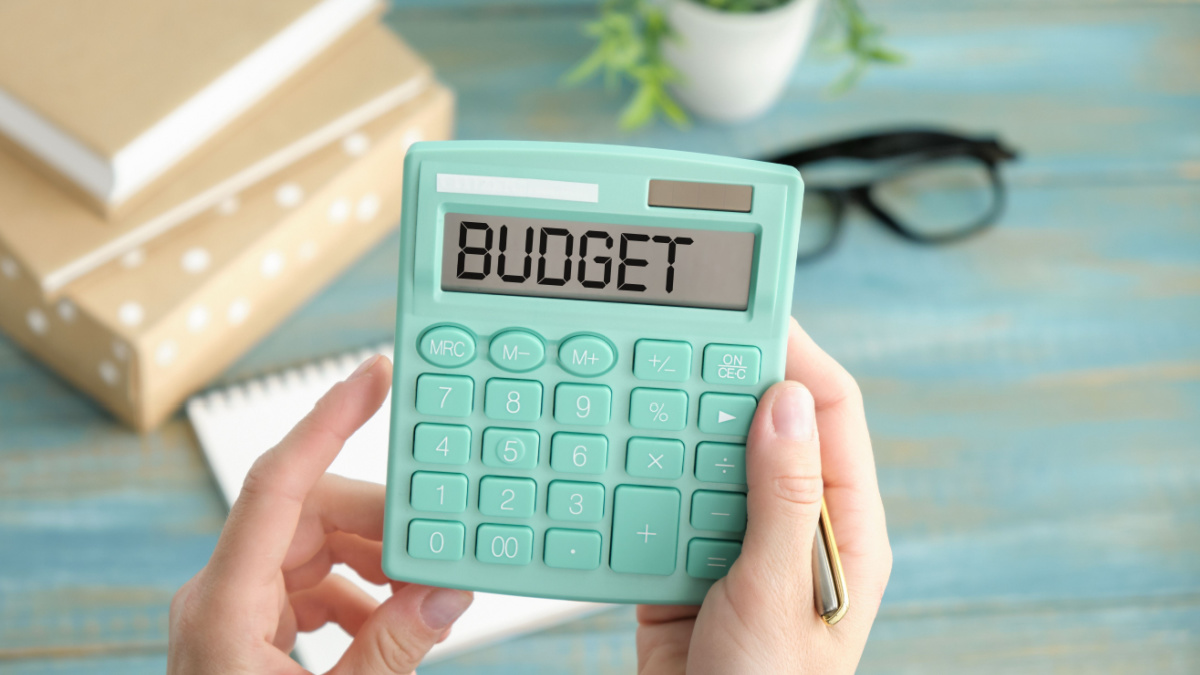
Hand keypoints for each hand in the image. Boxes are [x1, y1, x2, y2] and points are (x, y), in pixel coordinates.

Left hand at [168, 355, 472, 673]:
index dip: (326, 422)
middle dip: (380, 526)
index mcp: (222, 606)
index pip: (274, 483)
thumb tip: (446, 591)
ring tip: (422, 597)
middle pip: (307, 516)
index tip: (372, 376)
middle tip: (439, 547)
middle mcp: (219, 593)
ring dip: (375, 565)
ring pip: (314, 548)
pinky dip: (357, 594)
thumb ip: (391, 648)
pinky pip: (310, 583)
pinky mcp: (247, 627)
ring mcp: (231, 609)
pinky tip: (390, 624)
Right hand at [637, 319, 891, 673]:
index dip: (795, 356)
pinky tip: (618, 457)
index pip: (829, 413)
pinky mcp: (685, 559)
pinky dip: (639, 474)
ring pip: (707, 454)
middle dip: (724, 381)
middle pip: (762, 422)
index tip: (754, 313)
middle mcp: (791, 523)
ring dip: (675, 425)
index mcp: (841, 526)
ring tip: (645, 388)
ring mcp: (736, 539)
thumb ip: (783, 498)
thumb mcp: (778, 594)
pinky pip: (662, 497)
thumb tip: (783, 403)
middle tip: (681, 342)